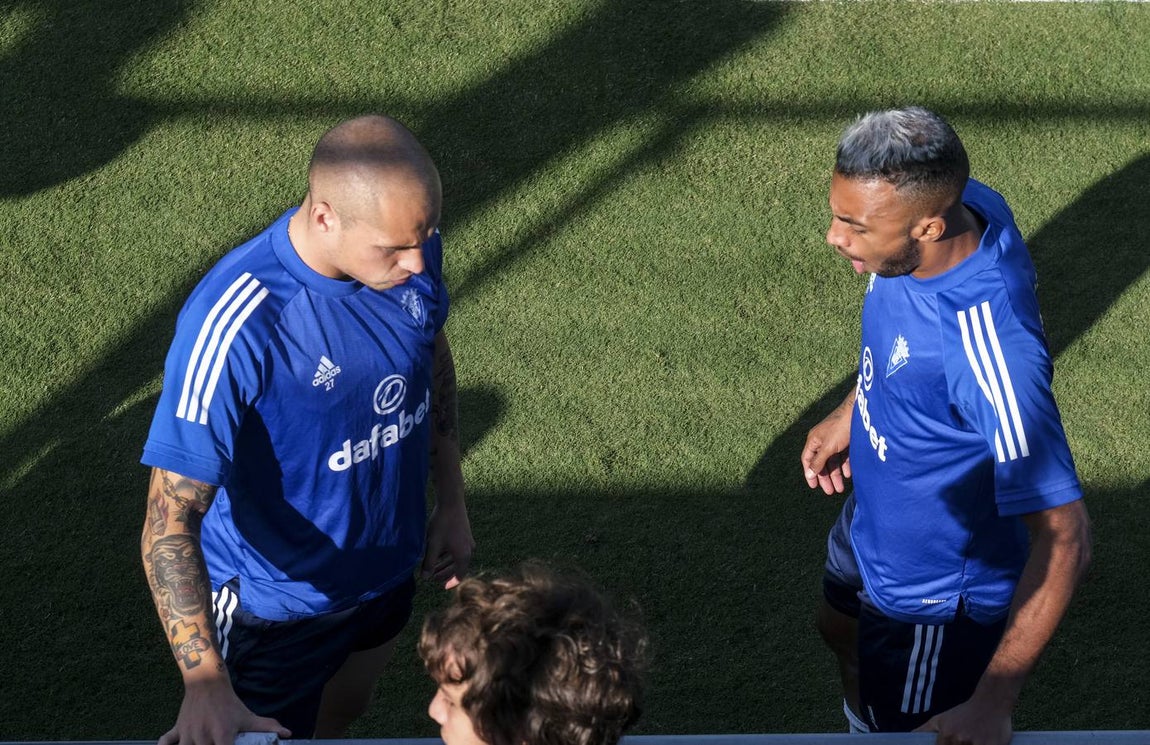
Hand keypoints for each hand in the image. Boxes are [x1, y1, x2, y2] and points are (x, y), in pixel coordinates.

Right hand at [158, 676, 289, 744]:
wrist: (208, 682)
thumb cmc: (229, 703)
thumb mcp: (248, 716)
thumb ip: (267, 726)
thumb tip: (288, 733)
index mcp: (222, 736)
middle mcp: (203, 738)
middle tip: (215, 744)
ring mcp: (187, 735)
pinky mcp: (176, 730)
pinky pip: (165, 743)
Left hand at [422, 500, 474, 589]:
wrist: (451, 501)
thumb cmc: (442, 524)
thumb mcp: (433, 545)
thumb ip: (429, 563)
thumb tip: (425, 578)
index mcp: (463, 556)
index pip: (459, 576)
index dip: (450, 583)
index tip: (442, 587)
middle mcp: (469, 550)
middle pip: (458, 567)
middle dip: (445, 574)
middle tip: (432, 577)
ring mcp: (468, 542)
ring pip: (457, 558)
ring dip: (445, 564)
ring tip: (433, 567)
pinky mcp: (465, 534)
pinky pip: (458, 550)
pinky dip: (448, 555)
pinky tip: (437, 553)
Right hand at [800, 406, 852, 494]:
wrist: (858, 413)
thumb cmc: (840, 428)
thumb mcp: (827, 447)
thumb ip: (818, 461)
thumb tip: (809, 474)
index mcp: (814, 441)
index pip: (807, 460)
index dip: (810, 473)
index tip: (814, 487)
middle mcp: (823, 441)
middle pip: (821, 463)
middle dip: (826, 478)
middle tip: (830, 492)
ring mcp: (835, 441)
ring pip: (833, 461)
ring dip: (836, 475)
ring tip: (841, 488)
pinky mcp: (846, 441)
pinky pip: (844, 457)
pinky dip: (845, 466)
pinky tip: (848, 475)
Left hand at [915, 698, 1012, 744]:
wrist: (990, 702)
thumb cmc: (963, 713)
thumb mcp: (941, 719)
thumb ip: (924, 730)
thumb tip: (909, 737)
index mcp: (947, 735)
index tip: (951, 744)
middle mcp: (960, 740)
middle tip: (962, 741)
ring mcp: (978, 744)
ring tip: (971, 740)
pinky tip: (982, 742)